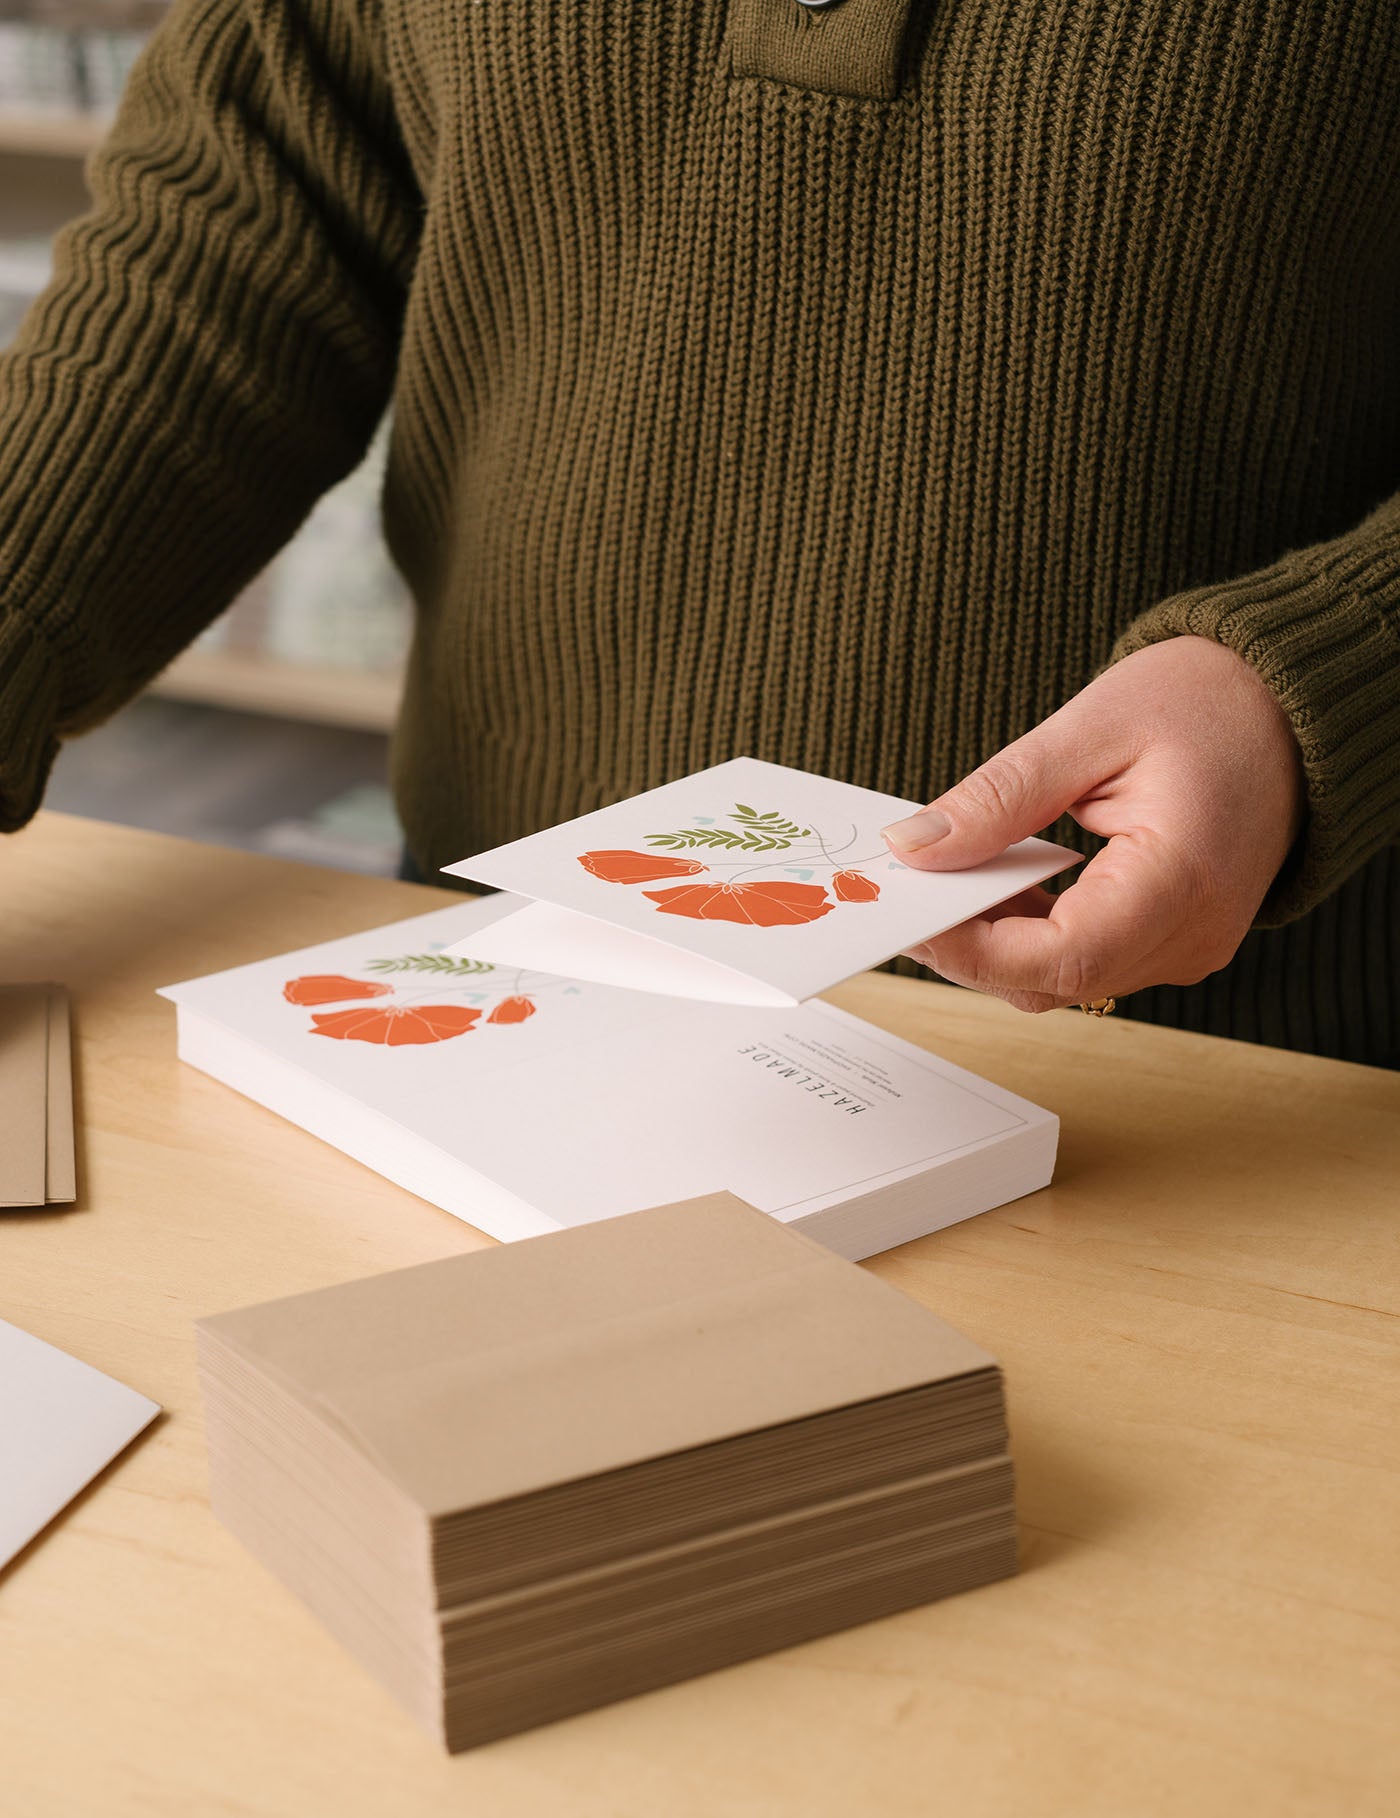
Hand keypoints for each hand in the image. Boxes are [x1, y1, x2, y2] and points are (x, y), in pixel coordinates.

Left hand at [883, 637, 1305, 1013]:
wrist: (1292, 703)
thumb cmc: (1210, 701)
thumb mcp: (1090, 729)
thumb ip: (1000, 799)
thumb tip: (915, 848)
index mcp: (1182, 882)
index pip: (1059, 959)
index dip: (970, 948)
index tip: (911, 907)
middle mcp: (1193, 935)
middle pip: (1051, 982)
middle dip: (967, 946)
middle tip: (908, 888)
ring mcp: (1188, 945)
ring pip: (1062, 980)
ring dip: (994, 939)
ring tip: (950, 873)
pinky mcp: (1174, 938)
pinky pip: (1085, 959)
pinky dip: (1029, 930)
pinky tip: (999, 879)